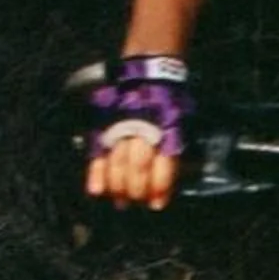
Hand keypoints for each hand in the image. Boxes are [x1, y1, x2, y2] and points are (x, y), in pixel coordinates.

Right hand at [85, 55, 190, 208]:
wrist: (149, 75)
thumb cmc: (168, 103)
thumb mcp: (182, 121)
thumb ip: (175, 147)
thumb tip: (174, 177)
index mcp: (165, 131)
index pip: (163, 165)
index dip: (159, 187)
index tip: (156, 204)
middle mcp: (143, 131)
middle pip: (139, 167)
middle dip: (136, 190)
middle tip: (134, 202)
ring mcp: (121, 129)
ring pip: (118, 163)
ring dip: (118, 186)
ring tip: (119, 200)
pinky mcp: (104, 127)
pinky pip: (98, 153)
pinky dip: (96, 173)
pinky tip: (96, 190)